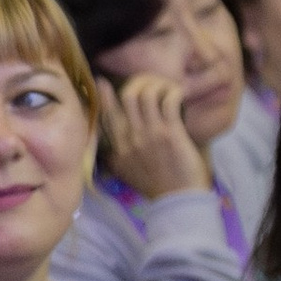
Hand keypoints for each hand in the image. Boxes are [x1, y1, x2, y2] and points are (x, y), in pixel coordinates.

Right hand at [98, 76, 210, 199]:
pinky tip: (179, 95)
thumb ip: (115, 157)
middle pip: (127, 97)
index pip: (107, 115)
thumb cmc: (155, 186)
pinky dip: (174, 92)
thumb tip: (105, 148)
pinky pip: (169, 101)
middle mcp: (131, 138)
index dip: (105, 96)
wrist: (177, 199)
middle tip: (151, 83)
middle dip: (139, 83)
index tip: (102, 81)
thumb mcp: (125, 173)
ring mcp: (150, 134)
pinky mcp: (170, 133)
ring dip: (158, 85)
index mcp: (119, 148)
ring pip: (146, 94)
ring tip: (167, 88)